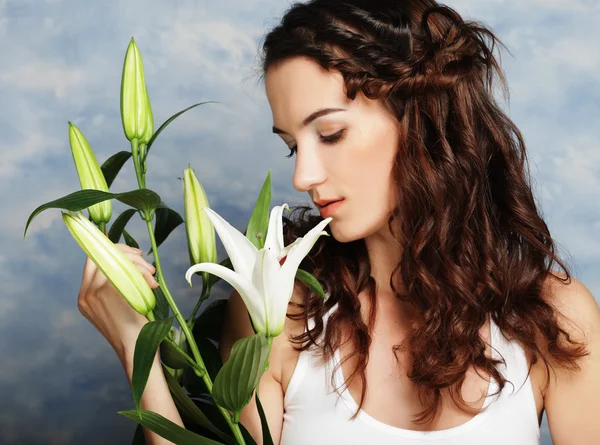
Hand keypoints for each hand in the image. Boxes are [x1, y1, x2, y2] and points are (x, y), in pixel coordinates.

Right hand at [77, 242, 159, 362]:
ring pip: (116, 262)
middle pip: (104, 256)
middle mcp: (85, 294)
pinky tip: (152, 285)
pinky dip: (142, 273)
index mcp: (86, 297)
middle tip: (149, 267)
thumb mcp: (123, 306)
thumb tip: (133, 260)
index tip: (136, 255)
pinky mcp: (105, 293)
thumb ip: (120, 285)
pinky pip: (125, 270)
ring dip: (140, 265)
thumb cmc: (136, 330)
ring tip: (153, 278)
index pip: (95, 260)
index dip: (116, 252)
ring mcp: (92, 293)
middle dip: (129, 255)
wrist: (136, 351)